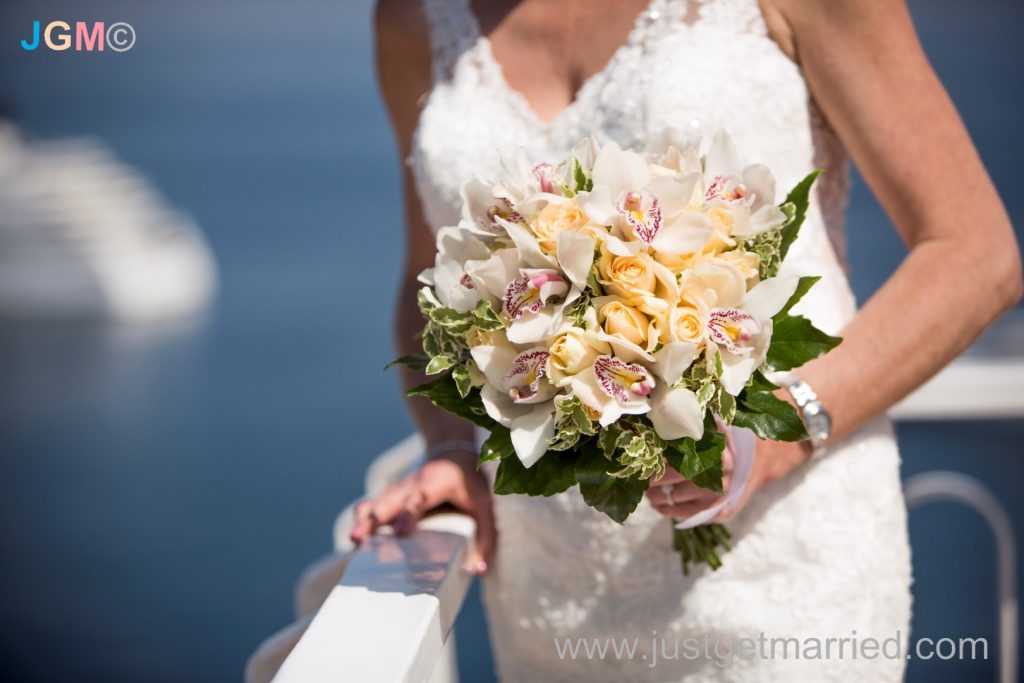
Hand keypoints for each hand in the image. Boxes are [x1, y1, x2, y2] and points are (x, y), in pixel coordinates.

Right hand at [349, 450, 495, 574]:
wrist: (452, 452)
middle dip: (371, 520)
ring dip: (361, 522)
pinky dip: (362, 522)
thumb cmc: (469, 482)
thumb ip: (486, 537)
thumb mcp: (485, 505)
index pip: (418, 500)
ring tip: (353, 544)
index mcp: (433, 485)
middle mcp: (410, 486)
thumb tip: (478, 571)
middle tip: (357, 539)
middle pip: (386, 502)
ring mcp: (396, 491)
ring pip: (373, 503)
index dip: (409, 515)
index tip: (400, 533)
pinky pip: (370, 507)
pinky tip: (358, 543)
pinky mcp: (389, 498)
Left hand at [646, 437, 810, 520]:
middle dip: (652, 481)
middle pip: (674, 479)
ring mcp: (723, 495)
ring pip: (679, 500)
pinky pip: (691, 515)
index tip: (638, 462)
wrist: (766, 457)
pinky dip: (672, 511)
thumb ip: (688, 426)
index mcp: (717, 450)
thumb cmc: (731, 438)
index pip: (675, 458)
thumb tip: (649, 421)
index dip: (654, 461)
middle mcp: (722, 474)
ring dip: (658, 498)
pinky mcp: (723, 511)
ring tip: (647, 493)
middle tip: (638, 479)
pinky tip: (661, 506)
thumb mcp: (714, 426)